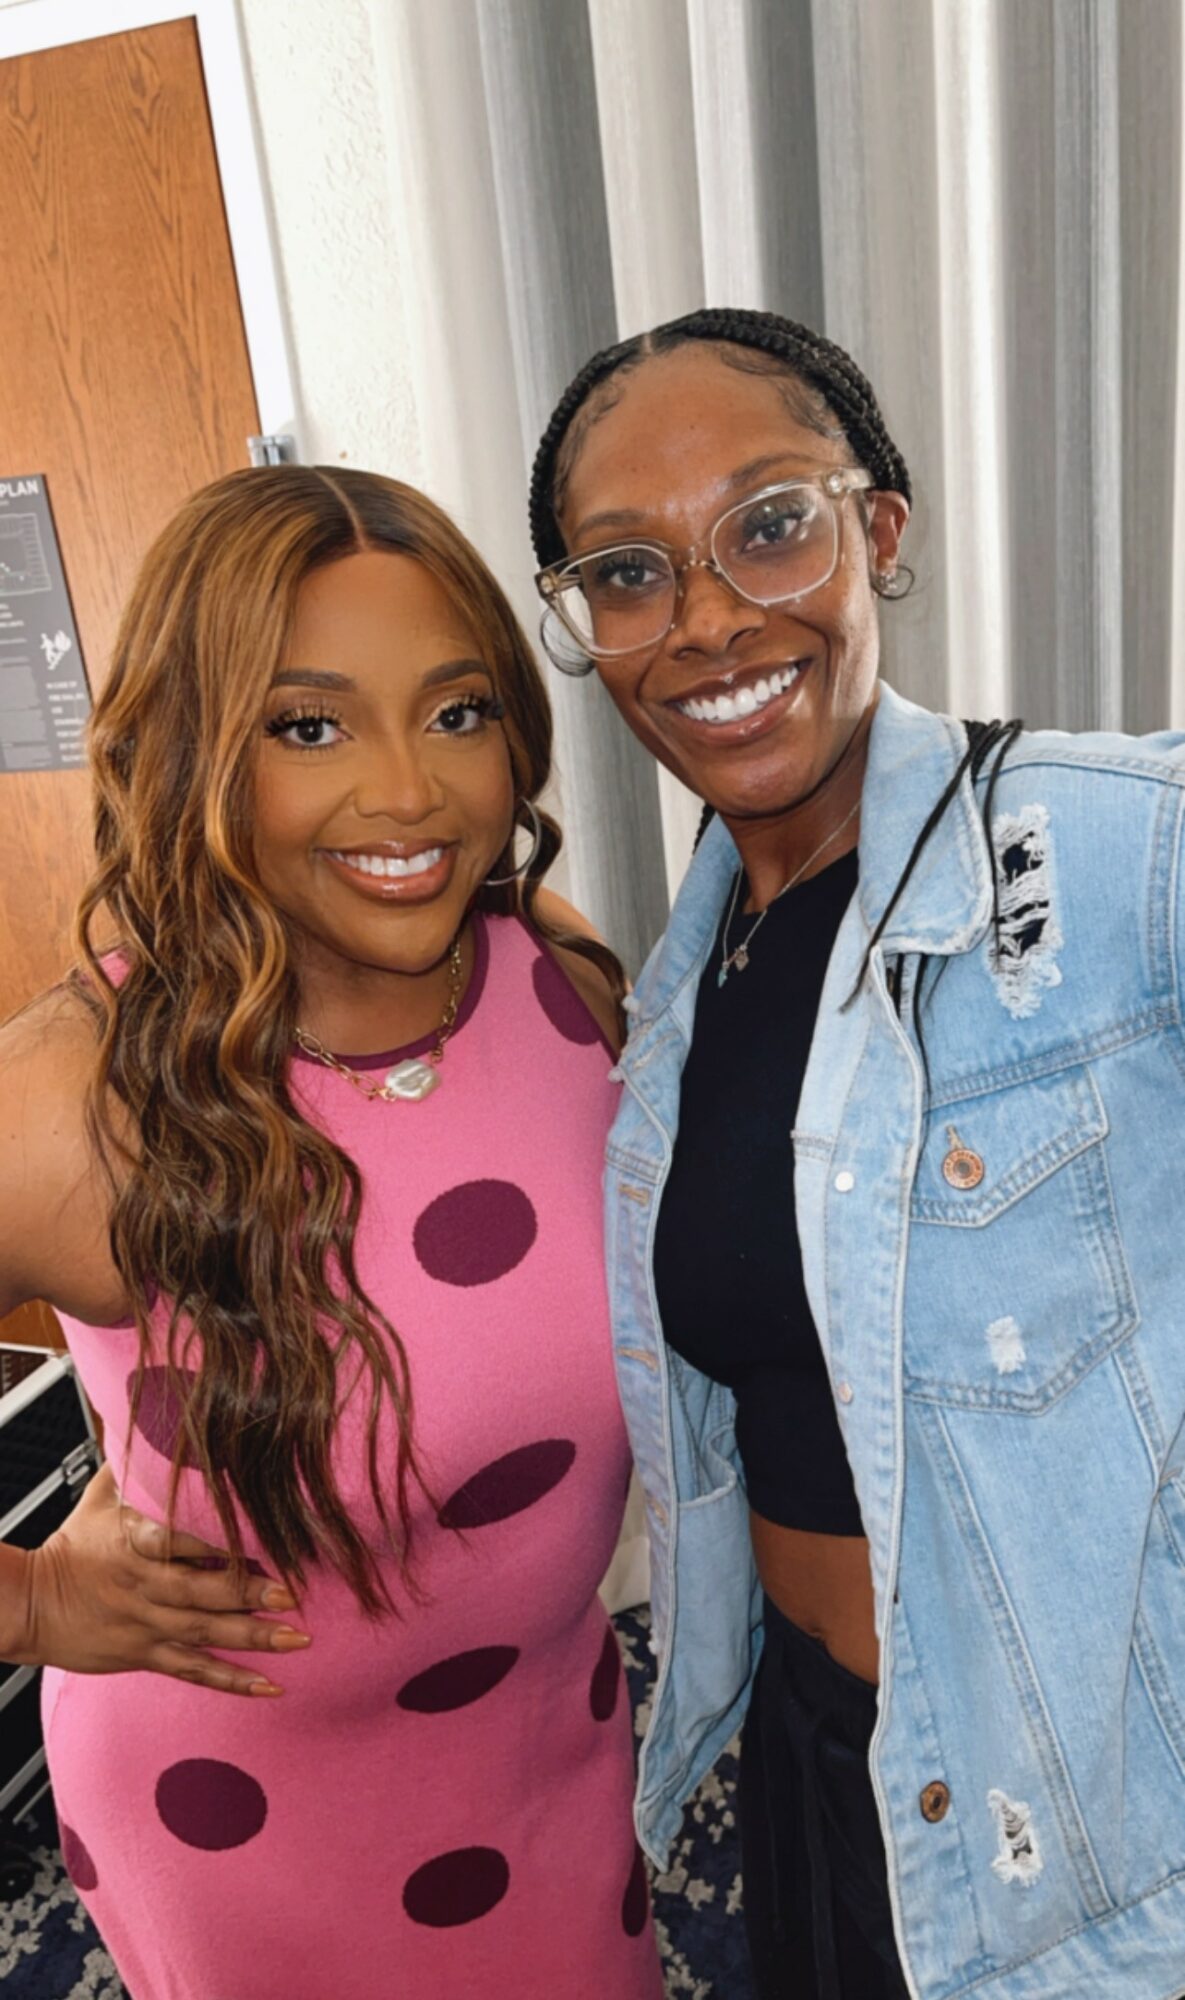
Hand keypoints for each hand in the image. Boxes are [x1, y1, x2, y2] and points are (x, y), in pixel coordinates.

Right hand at [13, 1461, 310, 1693]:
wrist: (29, 1606)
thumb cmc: (71, 1546)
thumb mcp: (101, 1497)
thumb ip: (136, 1461)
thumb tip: (154, 1410)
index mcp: (133, 1544)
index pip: (174, 1541)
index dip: (212, 1542)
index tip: (254, 1538)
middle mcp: (144, 1587)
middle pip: (200, 1592)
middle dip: (247, 1593)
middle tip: (292, 1592)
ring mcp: (147, 1625)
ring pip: (205, 1634)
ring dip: (253, 1637)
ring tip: (296, 1637)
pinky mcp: (146, 1654)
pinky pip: (194, 1669)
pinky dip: (232, 1680)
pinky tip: (268, 1685)